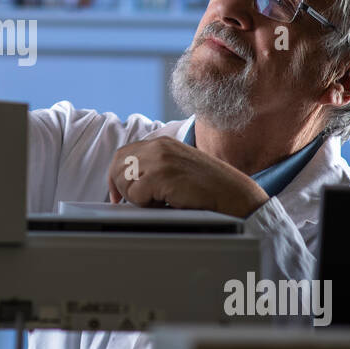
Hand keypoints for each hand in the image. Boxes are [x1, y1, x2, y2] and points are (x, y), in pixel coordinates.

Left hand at [107, 136, 269, 217]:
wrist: (233, 195)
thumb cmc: (208, 188)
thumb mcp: (179, 167)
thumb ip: (155, 167)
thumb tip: (127, 180)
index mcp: (161, 143)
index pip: (123, 154)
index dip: (116, 175)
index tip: (118, 194)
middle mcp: (158, 147)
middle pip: (118, 166)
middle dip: (121, 188)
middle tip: (134, 203)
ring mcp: (160, 160)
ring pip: (125, 182)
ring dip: (136, 198)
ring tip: (158, 201)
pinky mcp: (162, 176)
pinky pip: (136, 196)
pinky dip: (146, 205)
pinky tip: (166, 203)